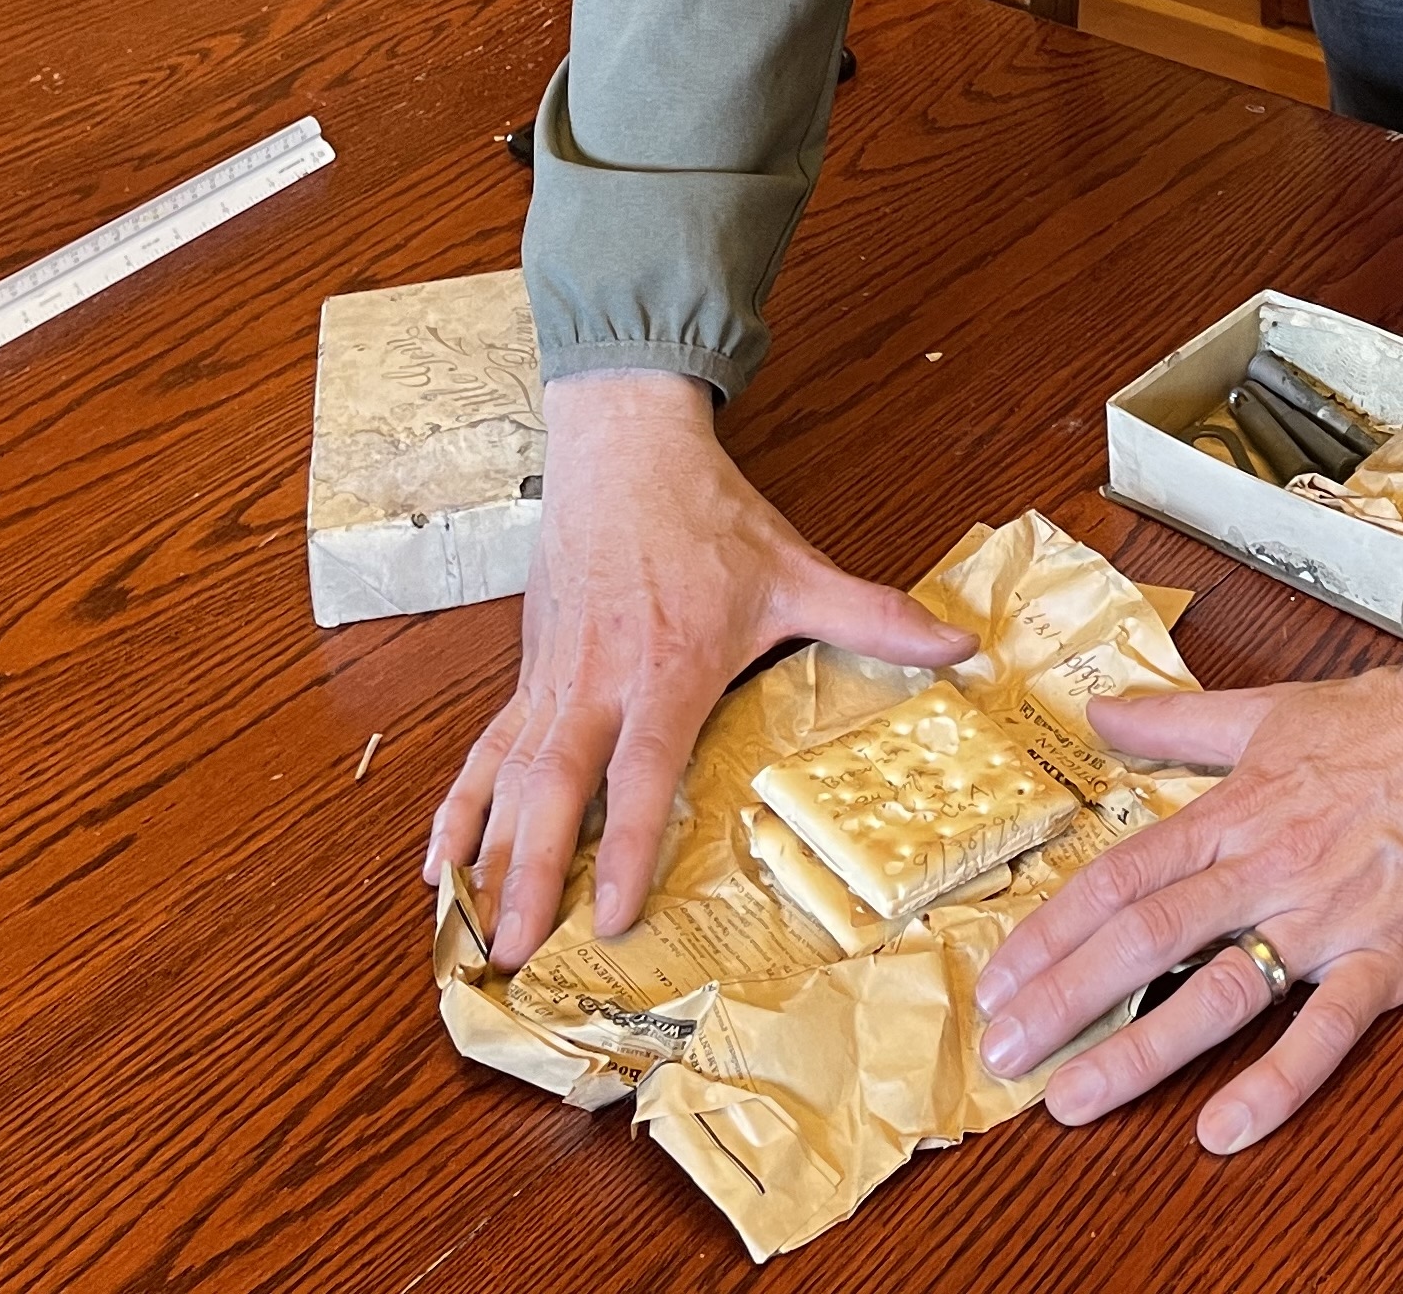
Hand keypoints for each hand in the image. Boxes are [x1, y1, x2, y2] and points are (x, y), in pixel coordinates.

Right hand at [425, 369, 974, 967]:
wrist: (622, 445)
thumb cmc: (707, 514)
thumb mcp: (796, 567)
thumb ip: (876, 616)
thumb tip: (963, 647)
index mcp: (667, 666)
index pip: (639, 774)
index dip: (623, 846)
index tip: (611, 915)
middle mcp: (597, 684)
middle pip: (553, 794)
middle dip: (530, 879)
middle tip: (518, 957)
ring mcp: (553, 679)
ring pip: (507, 780)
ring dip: (487, 859)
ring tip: (471, 935)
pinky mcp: (529, 670)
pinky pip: (485, 749)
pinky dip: (458, 807)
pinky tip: (439, 862)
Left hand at [971, 661, 1402, 1152]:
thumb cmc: (1394, 718)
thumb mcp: (1271, 710)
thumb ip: (1178, 724)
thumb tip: (1100, 713)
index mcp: (1237, 812)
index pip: (1121, 879)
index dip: (1050, 934)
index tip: (997, 981)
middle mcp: (1268, 868)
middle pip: (1146, 939)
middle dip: (1065, 1000)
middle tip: (1004, 1052)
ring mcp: (1327, 917)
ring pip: (1218, 991)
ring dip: (1139, 1050)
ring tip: (1075, 1099)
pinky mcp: (1389, 956)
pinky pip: (1326, 1030)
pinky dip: (1276, 1081)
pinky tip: (1224, 1127)